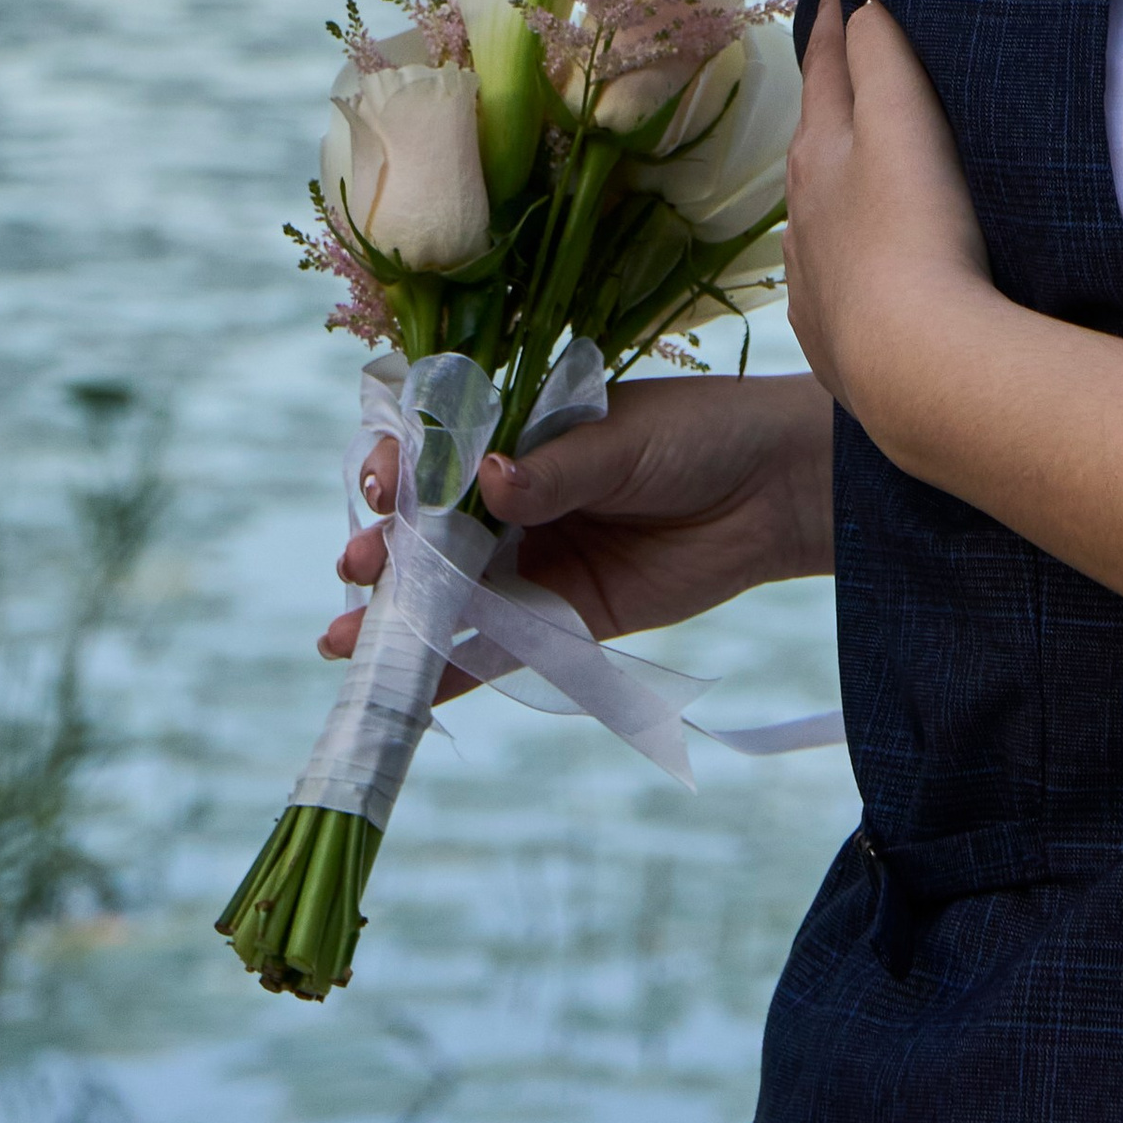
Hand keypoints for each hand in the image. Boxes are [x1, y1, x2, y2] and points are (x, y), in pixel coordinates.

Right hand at [318, 371, 833, 679]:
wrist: (777, 491)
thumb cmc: (701, 436)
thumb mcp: (624, 439)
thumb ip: (555, 470)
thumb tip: (488, 478)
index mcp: (522, 434)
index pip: (439, 449)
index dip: (401, 467)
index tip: (383, 483)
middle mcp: (517, 499)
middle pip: (434, 528)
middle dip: (388, 547)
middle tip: (359, 565)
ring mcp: (538, 559)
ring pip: (453, 592)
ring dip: (399, 614)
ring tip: (345, 639)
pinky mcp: (568, 616)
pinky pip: (500, 647)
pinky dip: (453, 669)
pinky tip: (406, 688)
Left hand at [783, 0, 992, 441]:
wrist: (912, 364)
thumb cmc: (916, 228)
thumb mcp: (902, 120)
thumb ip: (881, 55)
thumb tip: (859, 4)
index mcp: (820, 149)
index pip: (825, 65)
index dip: (834, 19)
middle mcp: (802, 207)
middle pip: (813, 134)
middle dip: (829, 93)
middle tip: (845, 59)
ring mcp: (812, 273)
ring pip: (813, 206)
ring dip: (830, 173)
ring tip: (852, 159)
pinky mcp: (829, 331)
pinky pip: (827, 272)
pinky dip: (839, 247)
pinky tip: (854, 260)